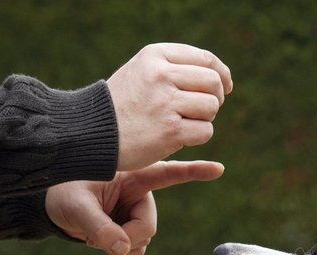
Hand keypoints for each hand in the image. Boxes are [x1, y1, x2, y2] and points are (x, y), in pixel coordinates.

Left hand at [46, 160, 223, 254]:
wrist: (51, 206)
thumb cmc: (61, 193)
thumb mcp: (74, 207)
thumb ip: (97, 228)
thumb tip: (121, 249)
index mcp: (132, 175)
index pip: (168, 173)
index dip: (194, 172)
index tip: (219, 169)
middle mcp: (138, 193)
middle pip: (148, 226)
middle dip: (126, 238)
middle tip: (98, 238)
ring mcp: (135, 212)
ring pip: (142, 240)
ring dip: (120, 244)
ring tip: (93, 233)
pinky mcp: (129, 227)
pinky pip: (135, 248)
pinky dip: (118, 250)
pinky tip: (99, 239)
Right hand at [107, 43, 233, 171]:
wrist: (91, 133)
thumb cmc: (121, 105)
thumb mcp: (141, 72)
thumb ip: (174, 68)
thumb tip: (220, 78)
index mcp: (155, 55)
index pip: (205, 59)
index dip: (221, 74)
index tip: (225, 87)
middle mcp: (160, 75)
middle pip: (213, 82)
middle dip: (216, 98)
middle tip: (202, 110)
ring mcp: (165, 103)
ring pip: (211, 107)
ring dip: (204, 119)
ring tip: (183, 123)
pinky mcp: (169, 130)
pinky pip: (205, 131)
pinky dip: (197, 137)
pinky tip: (179, 137)